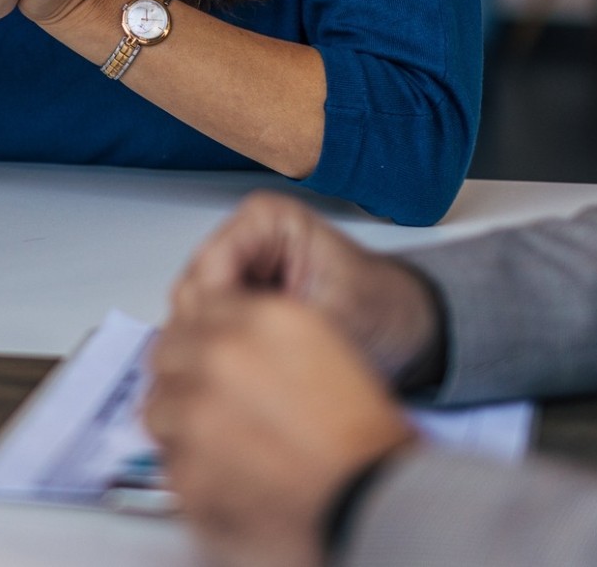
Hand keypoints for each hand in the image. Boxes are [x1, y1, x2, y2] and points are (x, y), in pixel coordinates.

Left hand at [146, 292, 416, 566]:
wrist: (375, 501)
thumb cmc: (362, 437)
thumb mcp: (321, 345)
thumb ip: (257, 328)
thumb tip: (209, 333)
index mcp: (260, 318)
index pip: (194, 305)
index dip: (198, 334)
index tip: (202, 353)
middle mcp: (222, 354)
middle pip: (166, 352)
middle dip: (183, 375)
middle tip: (211, 403)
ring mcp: (197, 412)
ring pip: (158, 408)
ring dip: (181, 423)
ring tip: (223, 446)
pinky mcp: (188, 470)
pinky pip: (168, 461)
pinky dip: (192, 470)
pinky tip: (229, 477)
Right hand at [173, 193, 443, 386]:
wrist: (405, 324)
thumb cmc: (381, 308)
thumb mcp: (334, 314)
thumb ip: (279, 325)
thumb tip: (231, 346)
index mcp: (264, 219)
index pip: (208, 267)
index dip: (216, 315)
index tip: (236, 354)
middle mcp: (241, 239)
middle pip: (192, 291)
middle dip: (214, 335)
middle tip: (244, 372)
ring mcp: (234, 271)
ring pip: (193, 316)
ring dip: (218, 349)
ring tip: (252, 376)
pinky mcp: (236, 302)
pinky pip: (209, 331)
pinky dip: (224, 355)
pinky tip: (252, 374)